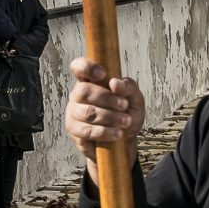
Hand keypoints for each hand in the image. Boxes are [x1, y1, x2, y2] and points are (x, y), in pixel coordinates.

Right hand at [65, 57, 145, 178]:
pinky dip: (105, 132)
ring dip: (111, 117)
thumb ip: (129, 87)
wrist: (124, 140)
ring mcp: (74, 112)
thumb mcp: (134, 98)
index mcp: (90, 81)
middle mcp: (78, 95)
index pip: (79, 67)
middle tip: (124, 106)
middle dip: (108, 99)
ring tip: (125, 122)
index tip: (103, 74)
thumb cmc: (126, 114)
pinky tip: (117, 133)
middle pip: (84, 91)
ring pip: (88, 112)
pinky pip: (87, 131)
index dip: (87, 67)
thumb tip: (115, 83)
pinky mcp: (75, 130)